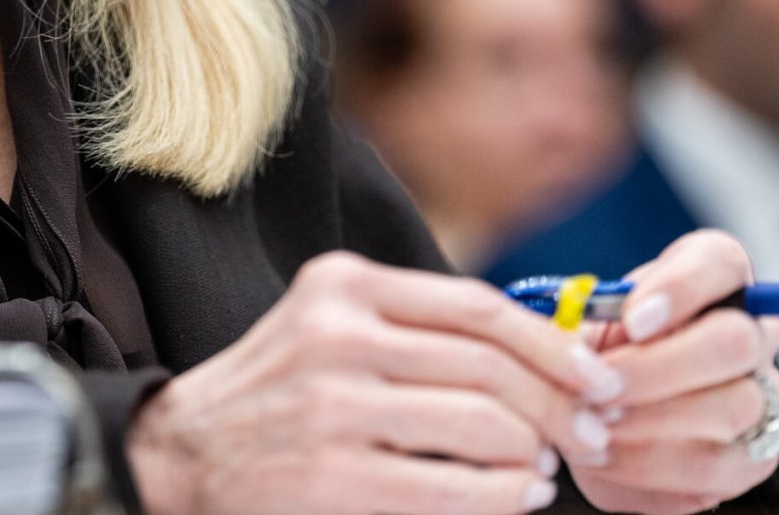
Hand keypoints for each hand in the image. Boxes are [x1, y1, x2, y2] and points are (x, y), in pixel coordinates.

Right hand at [124, 251, 630, 514]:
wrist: (181, 456)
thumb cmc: (280, 397)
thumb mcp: (333, 330)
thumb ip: (419, 329)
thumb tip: (549, 351)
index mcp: (345, 285)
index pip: (480, 307)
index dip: (554, 345)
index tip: (597, 376)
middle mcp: (338, 333)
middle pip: (492, 365)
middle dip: (563, 406)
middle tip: (594, 434)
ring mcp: (332, 405)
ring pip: (483, 423)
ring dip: (537, 452)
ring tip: (546, 470)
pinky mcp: (332, 475)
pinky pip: (453, 486)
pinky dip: (503, 494)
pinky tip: (514, 495)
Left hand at [567, 231, 778, 514]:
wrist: (600, 423)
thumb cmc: (596, 356)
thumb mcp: (581, 326)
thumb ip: (582, 324)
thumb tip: (580, 348)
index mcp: (712, 283)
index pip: (720, 260)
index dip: (680, 287)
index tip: (631, 319)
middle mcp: (752, 334)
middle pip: (736, 340)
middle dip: (657, 368)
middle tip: (597, 386)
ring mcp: (762, 399)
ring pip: (732, 408)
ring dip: (649, 422)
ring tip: (590, 425)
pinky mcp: (752, 461)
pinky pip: (715, 468)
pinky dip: (648, 467)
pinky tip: (602, 458)